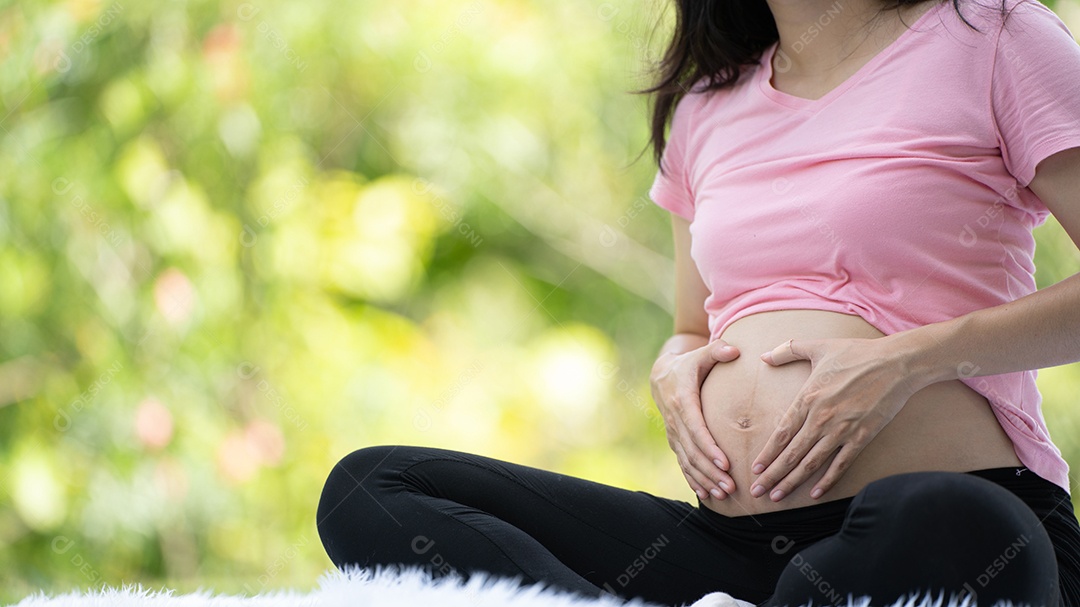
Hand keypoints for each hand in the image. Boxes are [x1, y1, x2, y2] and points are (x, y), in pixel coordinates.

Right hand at [650, 340, 740, 500]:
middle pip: (693, 451)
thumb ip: (717, 351)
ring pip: (687, 461)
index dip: (709, 447)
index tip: (725, 462)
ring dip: (704, 479)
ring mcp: (673, 433)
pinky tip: (706, 494)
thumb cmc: (688, 365)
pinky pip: (683, 463)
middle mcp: (675, 420)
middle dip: (711, 471)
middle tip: (731, 486)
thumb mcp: (700, 354)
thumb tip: (735, 350)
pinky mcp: (675, 440)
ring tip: (723, 494)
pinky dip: (693, 479)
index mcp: (682, 400)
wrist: (661, 375)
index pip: (695, 428)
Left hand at [749, 336, 921, 501]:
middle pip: (791, 453)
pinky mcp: (862, 437)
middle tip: (757, 492)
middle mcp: (821, 418)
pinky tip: (815, 494)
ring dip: (792, 482)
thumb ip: (787, 350)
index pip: (781, 433)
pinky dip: (827, 481)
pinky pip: (841, 464)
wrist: (897, 363)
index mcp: (808, 398)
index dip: (767, 454)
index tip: (755, 469)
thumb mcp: (818, 346)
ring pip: (811, 463)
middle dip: (772, 475)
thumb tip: (763, 356)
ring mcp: (842, 430)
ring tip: (777, 496)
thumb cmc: (857, 353)